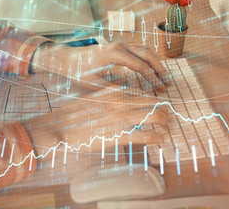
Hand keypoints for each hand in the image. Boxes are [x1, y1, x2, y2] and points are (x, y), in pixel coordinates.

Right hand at [21, 86, 166, 157]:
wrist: (59, 126)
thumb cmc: (74, 113)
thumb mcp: (92, 95)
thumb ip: (108, 92)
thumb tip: (121, 87)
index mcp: (115, 92)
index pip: (143, 93)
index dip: (155, 101)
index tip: (160, 106)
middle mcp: (122, 102)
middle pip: (153, 103)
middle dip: (164, 111)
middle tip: (168, 118)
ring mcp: (122, 118)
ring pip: (154, 117)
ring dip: (164, 123)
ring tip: (168, 130)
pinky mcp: (119, 135)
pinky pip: (145, 136)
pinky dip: (156, 138)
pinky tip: (160, 141)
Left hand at [30, 42, 170, 91]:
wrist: (66, 58)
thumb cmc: (77, 71)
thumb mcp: (93, 83)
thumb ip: (112, 89)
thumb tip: (131, 97)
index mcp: (114, 54)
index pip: (140, 66)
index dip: (152, 79)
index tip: (160, 90)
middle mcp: (119, 46)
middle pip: (147, 54)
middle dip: (159, 69)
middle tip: (167, 83)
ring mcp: (119, 44)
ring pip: (144, 50)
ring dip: (155, 63)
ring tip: (163, 77)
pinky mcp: (118, 47)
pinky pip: (138, 50)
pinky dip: (148, 59)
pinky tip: (151, 70)